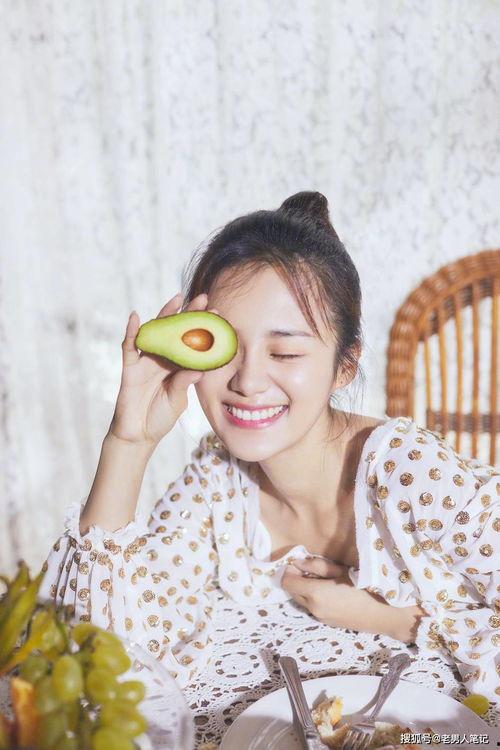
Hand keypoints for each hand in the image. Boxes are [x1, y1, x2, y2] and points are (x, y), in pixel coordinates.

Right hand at [108, 292, 215, 446]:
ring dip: (165, 314)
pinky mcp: (129, 368)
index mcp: (177, 366)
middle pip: (176, 331)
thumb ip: (185, 383)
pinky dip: (131, 331)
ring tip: (177, 298)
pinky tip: (135, 317)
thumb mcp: (178, 400)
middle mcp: (162, 359)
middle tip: (204, 298)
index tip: (219, 315)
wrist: (139, 436)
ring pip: (156, 333)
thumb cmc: (160, 417)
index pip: (192, 342)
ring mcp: (145, 362)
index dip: (204, 329)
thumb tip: (198, 368)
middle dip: (189, 314)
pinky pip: (129, 346)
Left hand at [281, 557, 425, 642]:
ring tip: (324, 580)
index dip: (289, 570)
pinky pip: (312, 608)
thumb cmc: (364, 587)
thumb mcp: (340, 571)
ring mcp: (319, 618)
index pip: (286, 582)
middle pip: (292, 592)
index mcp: (315, 593)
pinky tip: (331, 592)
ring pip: (301, 601)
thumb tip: (298, 562)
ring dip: (305, 590)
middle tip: (312, 570)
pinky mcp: (327, 623)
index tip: (298, 563)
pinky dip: (313, 598)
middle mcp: (313, 608)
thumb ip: (316, 565)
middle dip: (297, 579)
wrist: (383, 614)